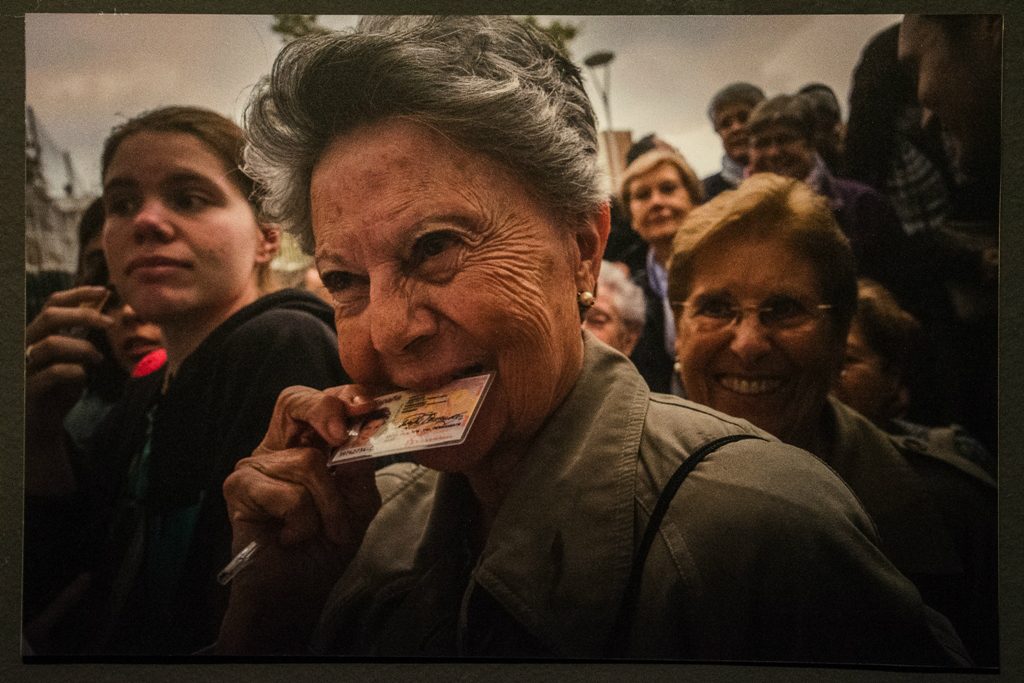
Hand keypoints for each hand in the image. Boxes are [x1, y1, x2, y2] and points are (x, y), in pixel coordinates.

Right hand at [25, 286, 112, 416]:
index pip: (53, 303)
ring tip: (98, 360)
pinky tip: (83, 378)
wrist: (41, 424)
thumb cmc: (58, 388)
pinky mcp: (27, 388)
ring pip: (52, 344)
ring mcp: (23, 365)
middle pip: (50, 317)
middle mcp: (26, 344)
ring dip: (83, 349)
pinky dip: (75, 372)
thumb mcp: (73, 358)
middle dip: (84, 315)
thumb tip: (103, 315)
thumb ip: (81, 338)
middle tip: (110, 324)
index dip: (78, 294)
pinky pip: (53, 372)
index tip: (105, 292)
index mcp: (38, 333)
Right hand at [217, 385, 383, 653]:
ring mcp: (255, 464)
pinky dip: (303, 522)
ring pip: (307, 462)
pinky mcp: (239, 487)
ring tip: (320, 530)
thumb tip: (365, 428)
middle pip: (293, 400)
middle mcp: (278, 447)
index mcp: (307, 443)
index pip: (320, 401)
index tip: (367, 405)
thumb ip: (361, 463)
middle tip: (340, 436)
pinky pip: (289, 493)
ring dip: (328, 506)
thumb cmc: (326, 543)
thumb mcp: (359, 499)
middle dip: (324, 410)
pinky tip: (290, 536)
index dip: (342, 395)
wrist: (298, 590)